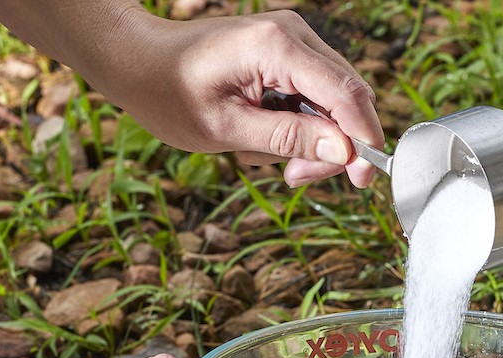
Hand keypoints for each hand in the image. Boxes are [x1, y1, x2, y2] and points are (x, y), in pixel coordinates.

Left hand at [0, 3, 383, 186]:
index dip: (362, 139)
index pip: (346, 94)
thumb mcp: (226, 129)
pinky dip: (302, 124)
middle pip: (347, 98)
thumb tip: (341, 151)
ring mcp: (292, 39)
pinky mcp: (287, 51)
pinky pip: (316, 94)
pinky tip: (267, 136)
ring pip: (335, 100)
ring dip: (315, 138)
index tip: (363, 178)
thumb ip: (287, 138)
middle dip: (333, 145)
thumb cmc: (169, 92)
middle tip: (295, 177)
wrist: (138, 62)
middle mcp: (293, 33)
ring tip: (269, 158)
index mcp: (276, 46)